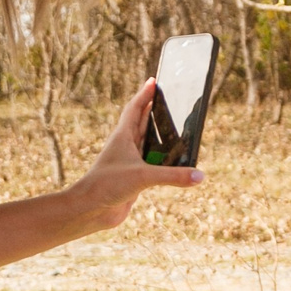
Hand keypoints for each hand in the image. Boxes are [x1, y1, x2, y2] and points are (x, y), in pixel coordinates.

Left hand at [78, 80, 204, 229]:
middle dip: (154, 111)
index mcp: (123, 137)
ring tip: (176, 128)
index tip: (153, 80)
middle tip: (168, 100)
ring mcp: (129, 163)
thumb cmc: (107, 185)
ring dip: (159, 136)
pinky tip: (174, 162)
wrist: (90, 210)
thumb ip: (173, 176)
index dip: (144, 94)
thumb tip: (200, 176)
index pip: (135, 108)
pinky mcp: (133, 179)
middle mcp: (126, 147)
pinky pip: (152, 165)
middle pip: (142, 123)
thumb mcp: (143, 176)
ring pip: (147, 144)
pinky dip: (163, 161)